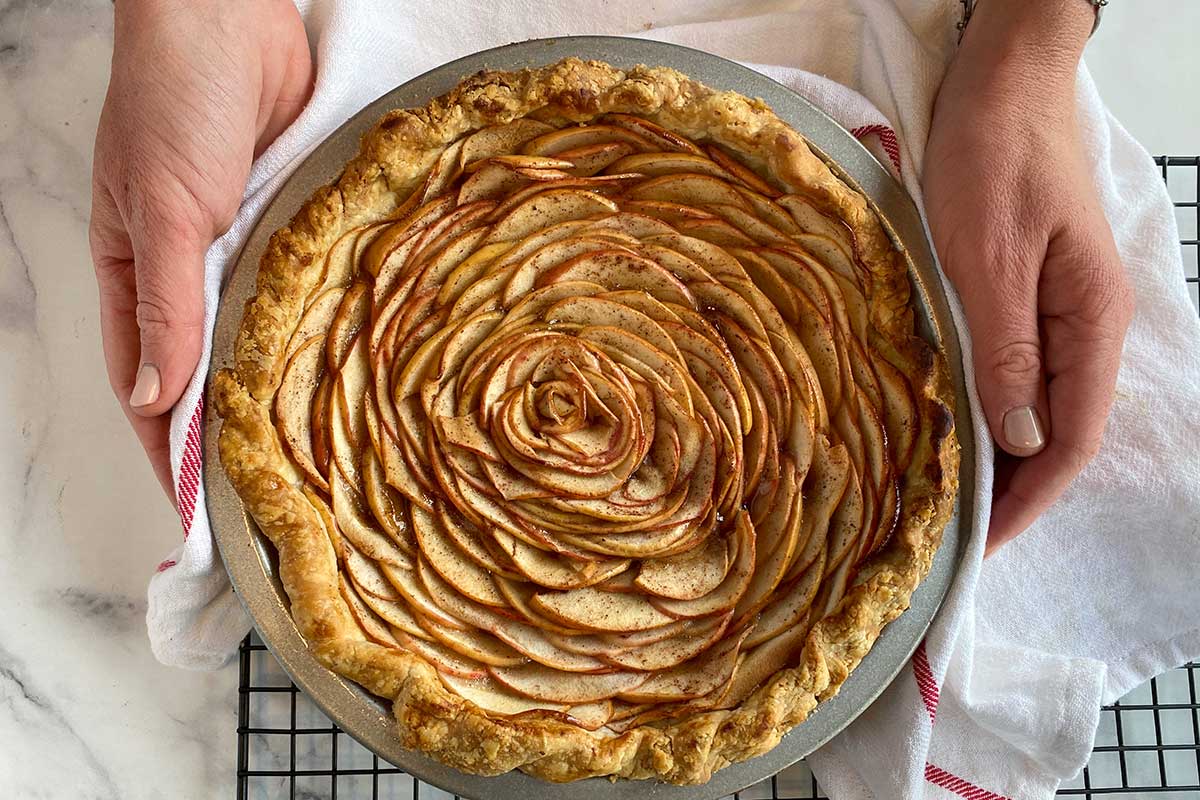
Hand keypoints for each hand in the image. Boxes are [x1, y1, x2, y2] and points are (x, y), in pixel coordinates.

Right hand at [90, 0, 311, 496]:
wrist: (229, 19)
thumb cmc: (174, 102)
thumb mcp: (163, 211)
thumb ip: (166, 306)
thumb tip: (159, 397)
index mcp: (137, 273)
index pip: (150, 382)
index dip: (171, 447)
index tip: (200, 508)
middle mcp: (192, 269)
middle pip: (212, 369)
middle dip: (236, 427)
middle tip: (275, 489)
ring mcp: (245, 248)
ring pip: (262, 335)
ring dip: (283, 382)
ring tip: (318, 447)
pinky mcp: (290, 224)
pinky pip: (302, 288)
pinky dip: (315, 327)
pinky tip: (343, 365)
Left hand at [923, 0, 1133, 553]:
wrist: (1002, 81)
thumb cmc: (994, 154)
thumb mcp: (989, 254)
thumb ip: (1007, 349)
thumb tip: (1024, 441)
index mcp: (1092, 319)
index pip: (1073, 437)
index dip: (1029, 497)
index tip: (982, 544)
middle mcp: (1085, 324)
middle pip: (1058, 429)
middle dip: (1014, 488)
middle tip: (953, 535)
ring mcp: (1058, 308)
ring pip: (1035, 404)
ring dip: (1000, 455)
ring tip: (948, 498)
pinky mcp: (1025, 291)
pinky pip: (1015, 368)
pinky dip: (987, 409)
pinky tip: (953, 427)